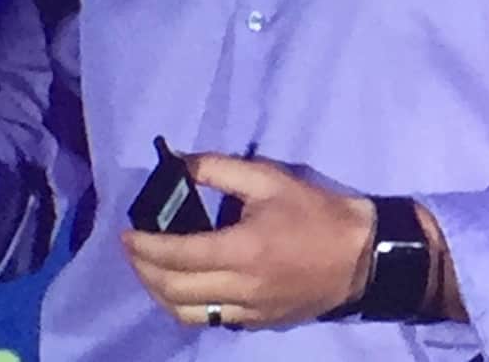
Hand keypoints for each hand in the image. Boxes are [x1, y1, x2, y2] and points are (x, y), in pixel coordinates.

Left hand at [121, 153, 375, 330]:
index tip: (127, 235)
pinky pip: (211, 320)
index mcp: (243, 249)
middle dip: (144, 270)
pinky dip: (187, 306)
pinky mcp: (258, 323)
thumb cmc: (316, 213)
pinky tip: (186, 286)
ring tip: (152, 270)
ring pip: (186, 314)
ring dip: (160, 294)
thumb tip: (178, 164)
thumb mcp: (269, 179)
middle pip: (173, 290)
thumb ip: (219, 169)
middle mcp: (241, 288)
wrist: (361, 257)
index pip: (178, 255)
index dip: (145, 247)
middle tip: (133, 250)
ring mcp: (249, 312)